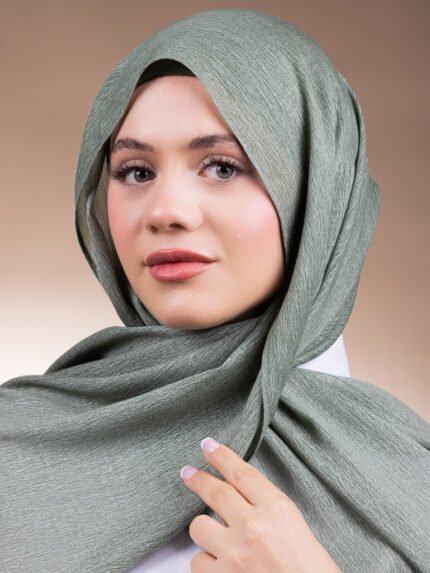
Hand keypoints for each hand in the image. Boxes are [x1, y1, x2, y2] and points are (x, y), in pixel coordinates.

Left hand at [180, 437, 340, 572]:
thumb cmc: (310, 571)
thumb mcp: (296, 528)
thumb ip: (268, 510)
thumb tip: (240, 496)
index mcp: (278, 510)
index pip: (242, 472)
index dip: (221, 456)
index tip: (208, 446)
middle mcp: (253, 527)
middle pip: (215, 492)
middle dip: (198, 479)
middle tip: (188, 473)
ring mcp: (234, 554)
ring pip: (199, 527)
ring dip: (205, 531)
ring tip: (217, 539)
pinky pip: (197, 562)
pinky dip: (206, 563)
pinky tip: (219, 565)